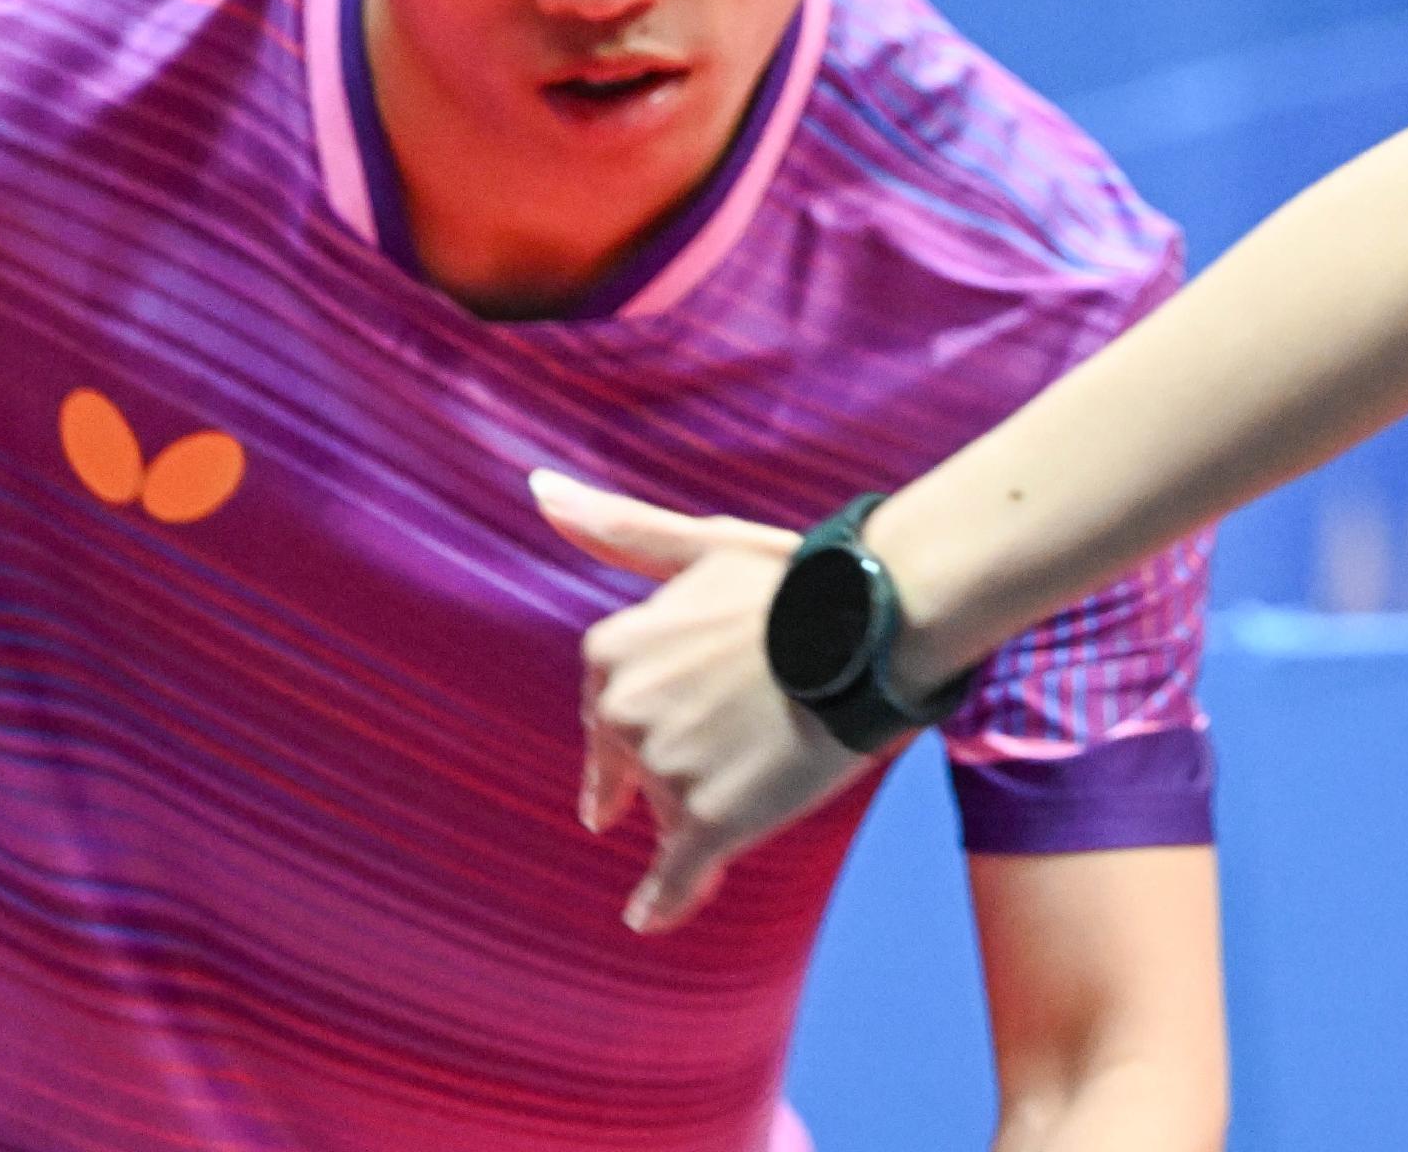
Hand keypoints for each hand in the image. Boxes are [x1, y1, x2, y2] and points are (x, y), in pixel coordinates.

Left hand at [535, 472, 877, 935]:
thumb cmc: (793, 583)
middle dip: (671, 767)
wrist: (867, 629)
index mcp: (612, 651)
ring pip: (667, 813)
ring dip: (704, 808)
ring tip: (769, 769)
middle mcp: (624, 714)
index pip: (608, 714)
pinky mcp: (707, 824)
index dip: (639, 728)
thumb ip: (618, 529)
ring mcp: (663, 772)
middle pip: (635, 765)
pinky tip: (648, 917)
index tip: (652, 741)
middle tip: (735, 748)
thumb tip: (540, 490)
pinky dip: (662, 902)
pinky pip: (671, 881)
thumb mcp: (700, 545)